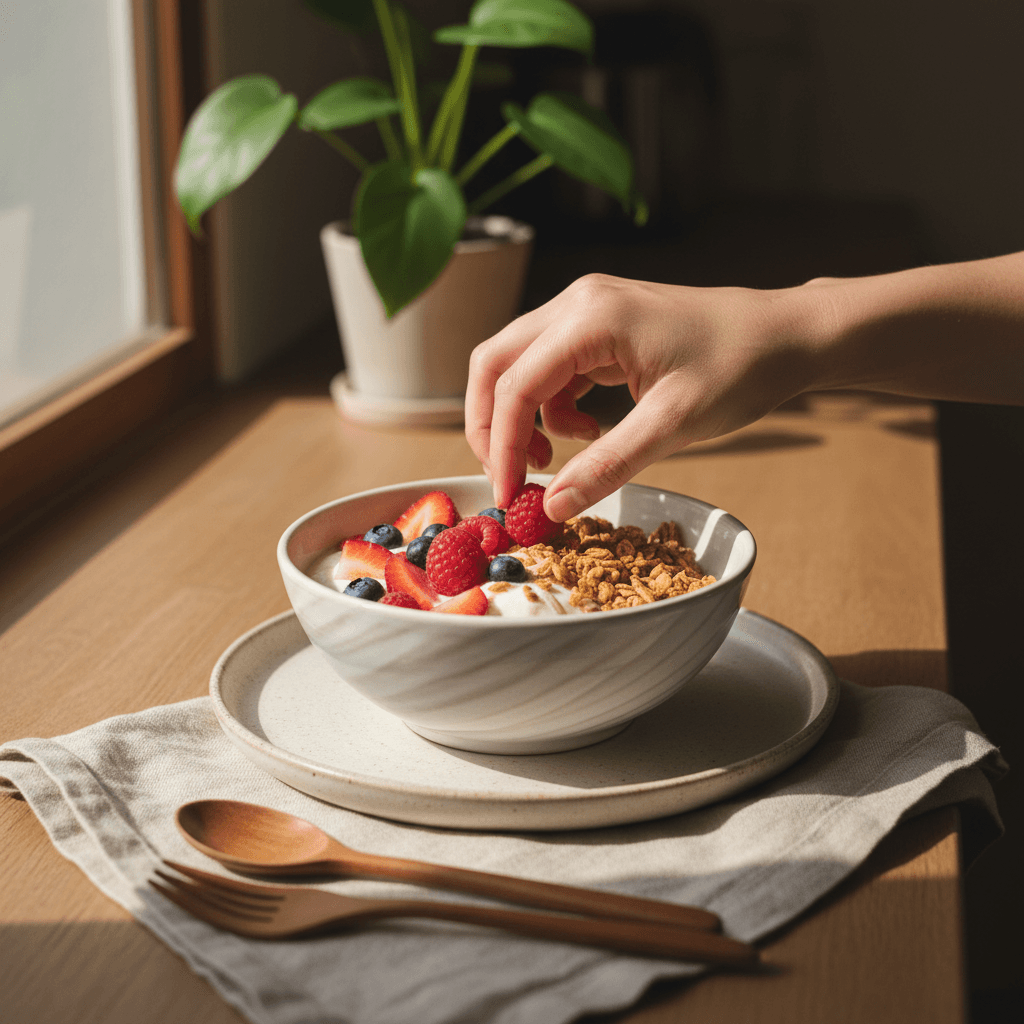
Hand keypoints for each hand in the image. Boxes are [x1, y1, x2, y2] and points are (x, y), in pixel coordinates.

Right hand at [466, 273, 818, 520]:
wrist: (785, 335)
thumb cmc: (740, 368)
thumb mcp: (673, 425)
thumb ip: (606, 466)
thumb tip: (551, 506)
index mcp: (590, 318)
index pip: (514, 385)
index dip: (500, 445)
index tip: (509, 495)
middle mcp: (577, 303)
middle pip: (496, 363)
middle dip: (491, 425)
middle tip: (511, 476)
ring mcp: (586, 310)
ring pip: (517, 365)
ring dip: (520, 418)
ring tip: (553, 458)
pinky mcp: (598, 326)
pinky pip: (550, 368)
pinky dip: (551, 407)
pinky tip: (588, 432)